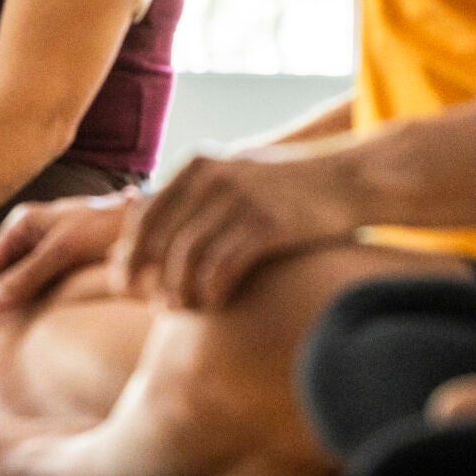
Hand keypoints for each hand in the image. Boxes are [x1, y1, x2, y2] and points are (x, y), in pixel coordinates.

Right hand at [0, 191, 135, 352]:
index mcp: (24, 223)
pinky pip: (31, 292)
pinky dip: (17, 312)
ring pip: (9, 285)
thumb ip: (27, 275)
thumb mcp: (67, 250)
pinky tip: (14, 334)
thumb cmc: (117, 231)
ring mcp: (49, 250)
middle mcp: (32, 234)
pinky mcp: (67, 268)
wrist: (163, 227)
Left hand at [109, 147, 364, 310]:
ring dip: (179, 290)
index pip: (145, 214)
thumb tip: (150, 232)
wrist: (348, 178)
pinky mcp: (268, 223)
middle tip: (157, 307)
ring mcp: (240, 198)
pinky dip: (211, 290)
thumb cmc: (287, 187)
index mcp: (198, 165)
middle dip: (150, 279)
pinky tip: (215, 304)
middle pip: (159, 239)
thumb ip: (197, 197)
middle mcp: (213, 176)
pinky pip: (223, 265)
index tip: (127, 284)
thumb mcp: (236, 174)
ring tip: (182, 310)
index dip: (129, 253)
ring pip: (186, 256)